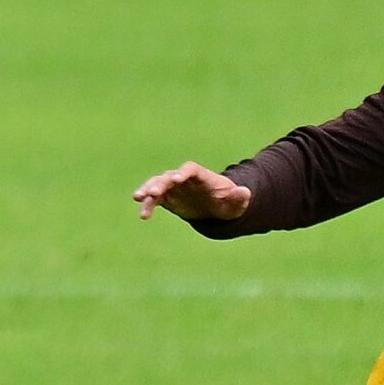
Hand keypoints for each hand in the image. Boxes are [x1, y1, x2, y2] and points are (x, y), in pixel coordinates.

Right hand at [134, 161, 251, 222]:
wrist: (216, 208)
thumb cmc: (228, 203)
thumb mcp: (237, 202)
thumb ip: (239, 197)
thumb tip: (245, 192)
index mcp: (201, 176)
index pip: (190, 170)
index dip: (182, 173)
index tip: (175, 179)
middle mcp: (184, 179)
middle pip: (169, 176)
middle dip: (160, 183)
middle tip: (152, 192)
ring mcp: (174, 188)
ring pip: (157, 185)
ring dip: (147, 190)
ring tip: (138, 198)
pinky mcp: (167, 198)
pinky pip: (154, 200)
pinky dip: (148, 205)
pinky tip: (143, 215)